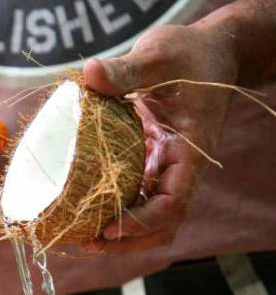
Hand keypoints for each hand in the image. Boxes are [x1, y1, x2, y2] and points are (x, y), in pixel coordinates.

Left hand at [81, 24, 238, 253]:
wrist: (210, 50)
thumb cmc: (189, 52)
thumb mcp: (158, 55)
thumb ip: (127, 69)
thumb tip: (91, 73)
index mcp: (189, 149)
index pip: (172, 202)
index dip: (142, 221)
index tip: (110, 228)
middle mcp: (180, 165)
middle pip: (162, 221)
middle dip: (128, 240)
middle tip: (87, 244)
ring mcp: (166, 165)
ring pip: (149, 213)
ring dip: (121, 230)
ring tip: (82, 237)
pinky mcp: (152, 159)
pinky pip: (136, 193)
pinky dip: (116, 206)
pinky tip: (85, 208)